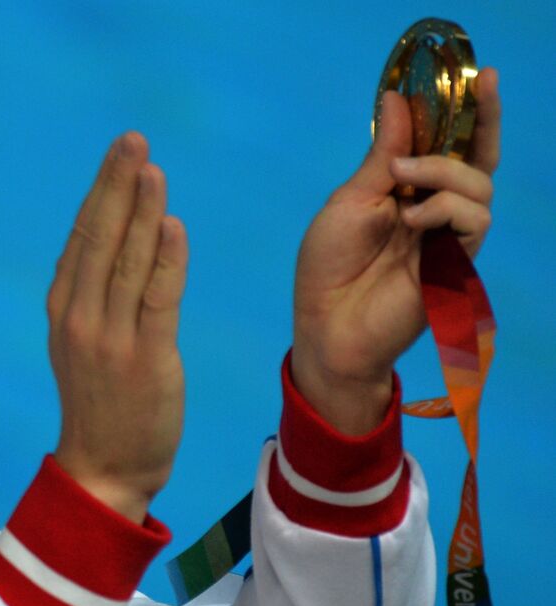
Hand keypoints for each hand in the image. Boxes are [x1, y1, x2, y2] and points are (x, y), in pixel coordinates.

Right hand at [47, 132, 188, 522]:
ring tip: (152, 168)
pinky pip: (157, 300)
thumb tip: (109, 244)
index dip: (101, 193)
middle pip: (99, 239)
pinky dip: (164, 259)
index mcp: (65, 310)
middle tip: (132, 140)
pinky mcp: (146, 359)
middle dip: (116, 186)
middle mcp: (81, 318)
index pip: (83, 239)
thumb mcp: (83, 344)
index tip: (120, 154)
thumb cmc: (100, 405)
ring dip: (140, 211)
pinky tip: (170, 224)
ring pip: (127, 261)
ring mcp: (110, 339)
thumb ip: (93, 297)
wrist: (103, 469)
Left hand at [291, 68, 500, 434]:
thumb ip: (382, 157)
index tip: (479, 74)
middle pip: (478, 158)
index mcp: (407, 191)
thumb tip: (397, 100)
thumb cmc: (328, 268)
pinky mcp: (456, 262)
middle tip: (481, 87)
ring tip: (402, 186)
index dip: (466, 111)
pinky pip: (475, 220)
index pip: (447, 144)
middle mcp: (434, 209)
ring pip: (479, 185)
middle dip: (482, 120)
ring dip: (444, 172)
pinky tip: (413, 220)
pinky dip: (445, 209)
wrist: (327, 326)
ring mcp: (447, 236)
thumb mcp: (349, 201)